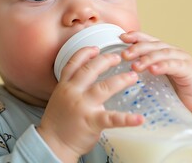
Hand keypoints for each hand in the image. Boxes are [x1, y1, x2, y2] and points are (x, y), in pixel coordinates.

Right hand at [37, 46, 142, 161]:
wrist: (52, 144)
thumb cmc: (59, 122)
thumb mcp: (60, 98)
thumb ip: (73, 87)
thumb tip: (89, 78)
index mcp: (64, 86)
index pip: (73, 63)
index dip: (85, 53)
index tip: (96, 48)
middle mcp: (73, 92)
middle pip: (90, 70)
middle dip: (105, 60)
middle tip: (119, 57)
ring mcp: (82, 106)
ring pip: (104, 87)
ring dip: (121, 80)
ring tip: (133, 76)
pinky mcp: (92, 122)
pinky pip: (112, 118)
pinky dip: (127, 119)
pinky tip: (139, 118)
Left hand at [120, 31, 191, 141]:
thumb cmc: (176, 91)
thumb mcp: (156, 80)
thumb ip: (145, 72)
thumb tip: (120, 73)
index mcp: (163, 52)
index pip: (148, 40)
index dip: (135, 37)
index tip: (121, 37)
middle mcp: (173, 52)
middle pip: (153, 45)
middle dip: (138, 48)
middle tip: (124, 55)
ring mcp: (183, 60)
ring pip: (163, 54)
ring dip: (148, 58)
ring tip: (136, 65)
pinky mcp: (190, 70)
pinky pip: (175, 66)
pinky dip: (164, 66)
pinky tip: (153, 69)